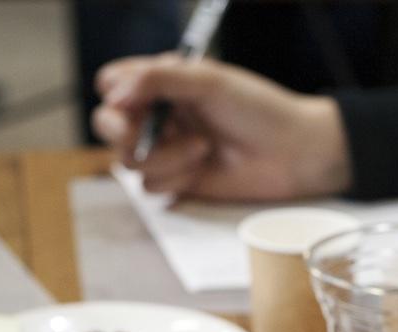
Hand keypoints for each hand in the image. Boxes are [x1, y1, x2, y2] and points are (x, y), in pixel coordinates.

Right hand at [92, 55, 350, 199]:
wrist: (291, 154)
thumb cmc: (258, 109)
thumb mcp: (209, 81)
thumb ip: (158, 80)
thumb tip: (113, 96)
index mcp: (163, 82)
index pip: (112, 83)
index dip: (115, 94)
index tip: (133, 102)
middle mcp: (157, 115)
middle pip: (106, 125)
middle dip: (128, 134)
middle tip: (161, 132)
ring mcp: (164, 149)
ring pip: (127, 161)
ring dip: (165, 157)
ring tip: (203, 148)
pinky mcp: (174, 180)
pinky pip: (149, 186)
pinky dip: (174, 178)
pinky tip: (202, 168)